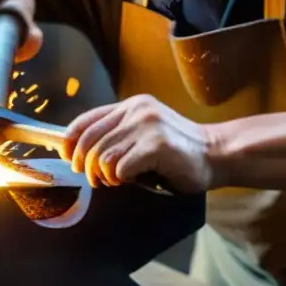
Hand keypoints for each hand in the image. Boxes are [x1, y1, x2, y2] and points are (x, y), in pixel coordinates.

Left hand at [62, 94, 218, 193]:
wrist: (216, 154)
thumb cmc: (177, 151)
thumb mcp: (144, 133)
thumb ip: (118, 136)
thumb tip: (79, 154)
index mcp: (131, 106)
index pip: (86, 121)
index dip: (69, 143)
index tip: (69, 160)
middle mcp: (137, 110)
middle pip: (89, 141)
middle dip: (85, 165)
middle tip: (95, 179)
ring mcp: (147, 126)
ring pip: (102, 157)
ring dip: (104, 175)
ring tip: (116, 180)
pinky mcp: (156, 145)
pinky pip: (120, 168)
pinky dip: (121, 179)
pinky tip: (133, 179)